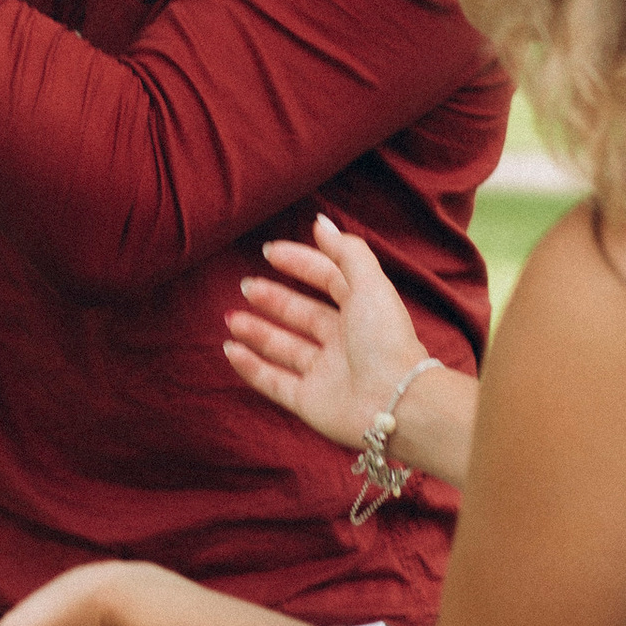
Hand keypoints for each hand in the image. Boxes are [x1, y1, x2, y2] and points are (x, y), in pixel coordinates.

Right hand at [224, 214, 428, 451]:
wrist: (396, 402)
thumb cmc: (386, 340)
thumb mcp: (370, 284)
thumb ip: (346, 252)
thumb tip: (321, 223)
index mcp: (361, 311)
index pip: (328, 280)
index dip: (301, 263)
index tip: (270, 252)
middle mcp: (343, 341)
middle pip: (302, 315)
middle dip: (273, 299)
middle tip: (246, 286)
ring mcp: (325, 373)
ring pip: (284, 348)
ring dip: (256, 332)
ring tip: (229, 318)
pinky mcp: (309, 401)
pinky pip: (274, 381)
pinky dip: (250, 367)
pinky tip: (230, 350)